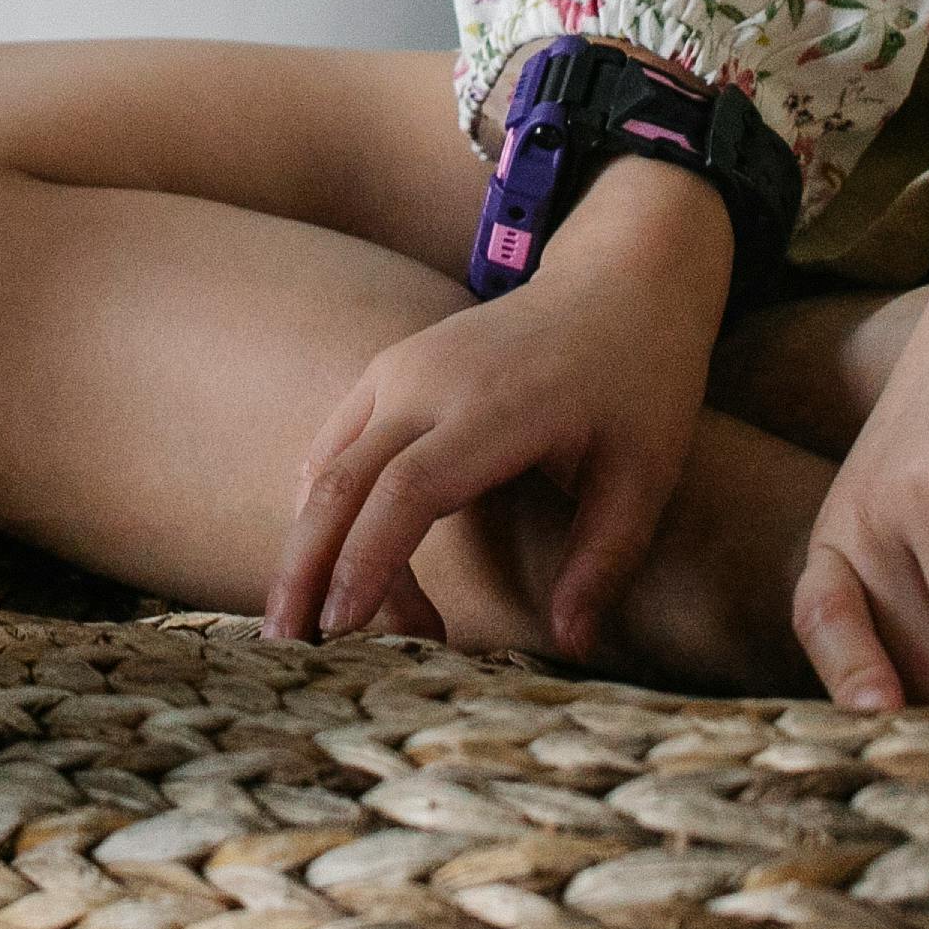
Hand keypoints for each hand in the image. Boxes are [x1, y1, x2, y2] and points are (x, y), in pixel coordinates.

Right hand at [266, 160, 733, 657]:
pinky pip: (333, 448)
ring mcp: (396, 370)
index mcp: (492, 407)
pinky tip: (336, 569)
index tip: (342, 629)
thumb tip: (571, 645)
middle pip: (339, 482)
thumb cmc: (638, 382)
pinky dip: (324, 512)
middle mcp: (425, 382)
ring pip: (325, 470)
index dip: (368, 561)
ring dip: (316, 550)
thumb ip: (604, 561)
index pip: (408, 490)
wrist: (616, 280)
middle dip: (303, 568)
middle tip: (283, 648)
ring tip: (328, 630)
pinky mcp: (386, 373)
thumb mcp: (645, 474)